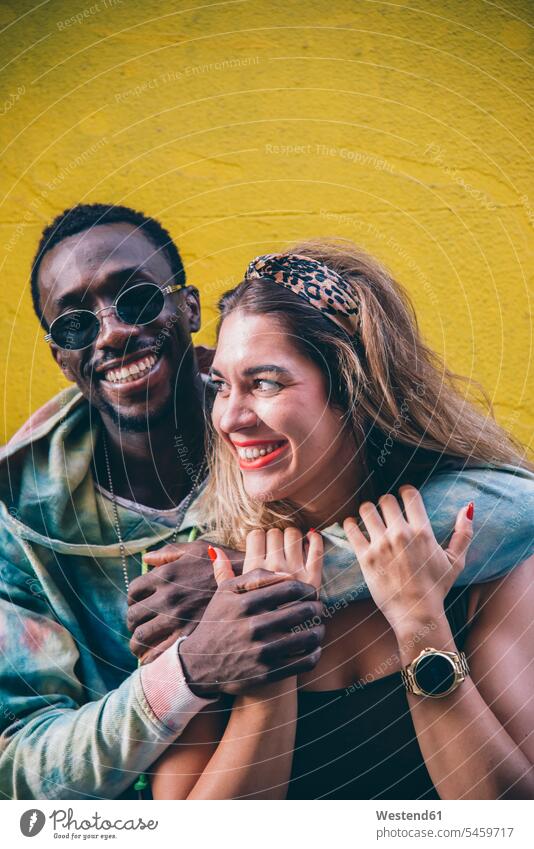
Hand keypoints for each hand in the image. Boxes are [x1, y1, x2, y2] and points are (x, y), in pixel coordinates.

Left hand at [126, 539, 243, 663]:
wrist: (251, 586)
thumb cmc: (224, 564)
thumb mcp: (197, 549)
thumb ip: (169, 552)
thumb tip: (146, 558)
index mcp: (165, 574)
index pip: (133, 591)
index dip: (133, 600)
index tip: (138, 606)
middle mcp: (167, 596)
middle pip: (133, 616)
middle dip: (133, 623)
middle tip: (138, 628)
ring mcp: (176, 618)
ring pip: (140, 637)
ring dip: (136, 644)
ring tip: (140, 647)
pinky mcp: (188, 637)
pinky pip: (157, 654)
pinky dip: (149, 659)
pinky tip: (153, 659)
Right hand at [179, 528, 323, 696]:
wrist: (200, 665)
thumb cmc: (217, 623)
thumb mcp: (224, 594)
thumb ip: (248, 575)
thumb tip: (271, 557)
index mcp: (245, 602)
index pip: (290, 587)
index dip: (306, 589)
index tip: (310, 592)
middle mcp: (254, 626)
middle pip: (302, 610)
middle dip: (316, 608)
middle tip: (318, 607)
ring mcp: (262, 651)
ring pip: (307, 636)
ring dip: (319, 630)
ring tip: (319, 627)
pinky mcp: (268, 673)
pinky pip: (304, 661)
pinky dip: (314, 653)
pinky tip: (313, 648)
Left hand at [343, 486, 473, 635]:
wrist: (416, 614)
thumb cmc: (436, 588)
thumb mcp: (456, 561)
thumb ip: (463, 533)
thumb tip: (469, 506)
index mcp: (422, 532)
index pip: (409, 494)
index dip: (405, 492)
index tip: (403, 497)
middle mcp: (400, 535)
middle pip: (386, 500)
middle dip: (386, 502)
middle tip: (386, 511)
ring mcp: (381, 545)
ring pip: (366, 510)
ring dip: (367, 510)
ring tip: (369, 517)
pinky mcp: (365, 557)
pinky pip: (351, 529)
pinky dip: (350, 524)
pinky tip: (354, 526)